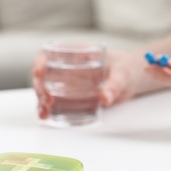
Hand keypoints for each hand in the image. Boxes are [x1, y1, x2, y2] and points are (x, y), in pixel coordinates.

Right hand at [32, 50, 165, 118]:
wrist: (131, 79)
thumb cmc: (126, 69)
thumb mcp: (122, 74)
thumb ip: (114, 85)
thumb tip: (105, 97)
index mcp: (75, 55)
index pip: (49, 54)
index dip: (40, 62)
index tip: (39, 72)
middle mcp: (66, 69)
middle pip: (43, 75)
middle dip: (40, 87)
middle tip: (47, 98)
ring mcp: (67, 84)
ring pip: (46, 91)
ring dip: (41, 101)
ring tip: (44, 112)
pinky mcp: (71, 98)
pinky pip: (55, 103)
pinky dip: (48, 110)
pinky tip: (47, 116)